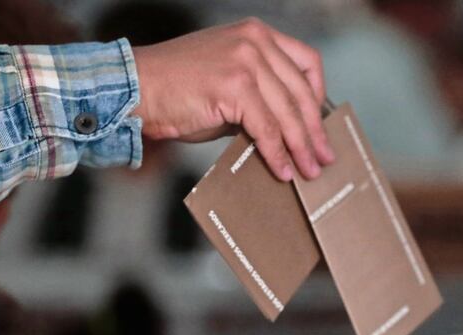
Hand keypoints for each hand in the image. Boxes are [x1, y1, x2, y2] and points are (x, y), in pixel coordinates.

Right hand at [133, 18, 334, 180]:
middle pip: (301, 92)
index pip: (307, 63)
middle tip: (324, 158)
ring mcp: (246, 60)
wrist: (138, 89)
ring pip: (287, 114)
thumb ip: (260, 96)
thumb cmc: (177, 89)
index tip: (320, 125)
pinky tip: (282, 170)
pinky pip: (267, 129)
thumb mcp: (229, 83)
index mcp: (257, 34)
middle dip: (315, 131)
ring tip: (308, 171)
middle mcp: (255, 41)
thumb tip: (289, 130)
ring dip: (301, 148)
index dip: (318, 98)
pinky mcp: (235, 86)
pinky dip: (277, 154)